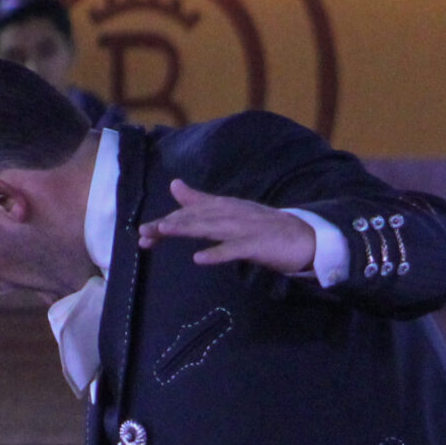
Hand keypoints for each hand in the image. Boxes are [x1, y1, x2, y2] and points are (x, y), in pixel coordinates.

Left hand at [137, 179, 317, 274]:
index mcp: (223, 207)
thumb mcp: (228, 212)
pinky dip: (217, 253)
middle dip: (168, 225)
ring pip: (211, 228)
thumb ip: (200, 201)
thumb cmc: (263, 228)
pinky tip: (200, 259)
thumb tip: (174, 185)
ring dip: (187, 229)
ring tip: (163, 232)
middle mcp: (231, 214)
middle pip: (195, 218)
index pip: (189, 213)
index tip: (142, 234)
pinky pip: (234, 250)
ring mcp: (244, 228)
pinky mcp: (257, 245)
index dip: (165, 221)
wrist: (303, 237)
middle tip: (143, 234)